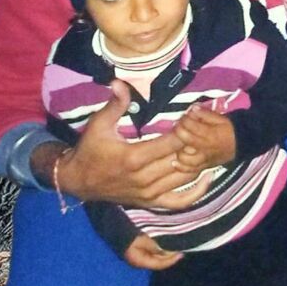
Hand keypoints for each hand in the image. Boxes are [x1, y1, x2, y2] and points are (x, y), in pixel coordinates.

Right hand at [54, 79, 211, 208]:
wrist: (78, 181)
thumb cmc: (90, 149)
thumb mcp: (99, 124)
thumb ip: (114, 104)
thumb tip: (119, 82)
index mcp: (134, 157)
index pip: (171, 144)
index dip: (185, 130)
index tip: (192, 116)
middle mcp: (144, 178)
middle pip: (181, 160)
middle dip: (194, 144)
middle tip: (202, 129)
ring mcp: (149, 193)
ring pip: (184, 178)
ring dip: (198, 163)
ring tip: (205, 146)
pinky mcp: (150, 202)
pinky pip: (179, 201)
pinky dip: (197, 192)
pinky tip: (208, 177)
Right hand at [124, 233, 183, 270]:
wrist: (113, 227)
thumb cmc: (127, 234)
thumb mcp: (142, 240)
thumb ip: (155, 247)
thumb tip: (167, 252)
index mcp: (140, 262)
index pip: (159, 264)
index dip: (171, 260)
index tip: (181, 254)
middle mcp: (139, 262)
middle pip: (158, 261)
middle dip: (169, 256)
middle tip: (180, 249)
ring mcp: (138, 256)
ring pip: (156, 256)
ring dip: (165, 252)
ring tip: (174, 246)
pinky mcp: (138, 250)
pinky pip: (152, 251)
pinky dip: (159, 248)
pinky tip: (164, 243)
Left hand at [171, 107, 236, 172]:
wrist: (243, 144)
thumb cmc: (231, 129)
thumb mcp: (220, 118)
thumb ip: (205, 114)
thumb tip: (192, 109)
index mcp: (210, 134)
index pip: (190, 125)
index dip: (184, 118)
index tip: (185, 116)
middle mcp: (205, 148)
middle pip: (184, 138)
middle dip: (179, 130)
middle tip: (180, 126)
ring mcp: (204, 159)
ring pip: (184, 157)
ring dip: (179, 148)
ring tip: (181, 142)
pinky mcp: (205, 166)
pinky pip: (190, 169)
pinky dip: (181, 166)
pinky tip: (176, 161)